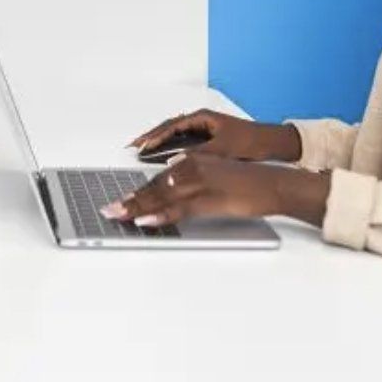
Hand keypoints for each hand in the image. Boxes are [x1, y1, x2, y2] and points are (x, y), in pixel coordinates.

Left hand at [100, 154, 328, 227]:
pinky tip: (146, 219)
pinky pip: (180, 208)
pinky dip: (161, 214)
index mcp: (191, 162)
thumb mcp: (213, 180)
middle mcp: (191, 167)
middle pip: (154, 187)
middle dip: (130, 200)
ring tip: (118, 215)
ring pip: (162, 196)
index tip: (119, 201)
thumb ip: (190, 187)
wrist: (272, 183)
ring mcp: (199, 183)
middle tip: (109, 209)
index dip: (136, 192)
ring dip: (137, 207)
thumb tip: (170, 200)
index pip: (157, 180)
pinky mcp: (210, 198)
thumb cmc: (246, 184)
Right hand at [128, 108, 300, 162]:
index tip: (140, 145)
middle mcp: (200, 121)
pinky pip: (181, 142)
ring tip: (140, 151)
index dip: (154, 136)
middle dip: (149, 137)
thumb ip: (199, 155)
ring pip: (173, 135)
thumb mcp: (224, 149)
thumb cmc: (252, 141)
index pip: (171, 126)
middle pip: (168, 128)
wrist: (272, 143)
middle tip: (132, 147)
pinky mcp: (207, 140)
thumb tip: (175, 161)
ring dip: (157, 143)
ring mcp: (203, 130)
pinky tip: (162, 157)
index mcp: (203, 117)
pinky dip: (169, 148)